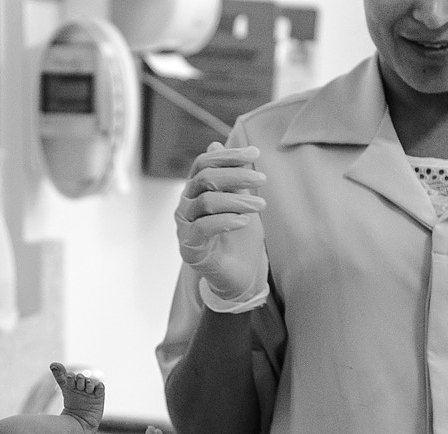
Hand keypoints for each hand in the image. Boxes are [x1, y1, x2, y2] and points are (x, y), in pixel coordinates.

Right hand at [174, 142, 268, 303]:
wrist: (238, 276)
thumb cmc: (239, 238)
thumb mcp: (239, 201)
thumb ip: (230, 177)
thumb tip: (215, 144)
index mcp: (195, 191)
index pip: (204, 163)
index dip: (228, 156)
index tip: (255, 153)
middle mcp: (185, 206)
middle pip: (205, 179)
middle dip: (236, 175)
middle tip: (263, 179)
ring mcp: (184, 227)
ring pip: (207, 202)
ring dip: (237, 200)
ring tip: (261, 205)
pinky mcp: (189, 247)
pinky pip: (203, 227)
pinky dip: (226, 221)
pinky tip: (244, 221)